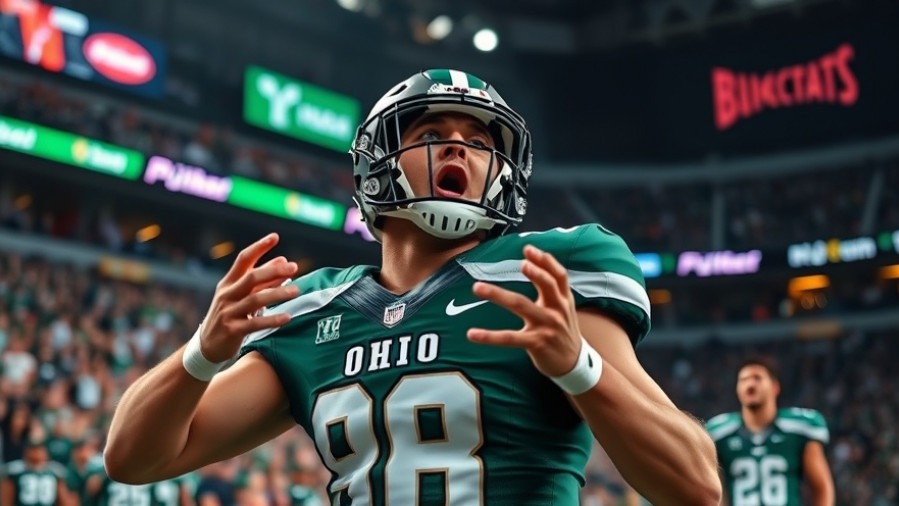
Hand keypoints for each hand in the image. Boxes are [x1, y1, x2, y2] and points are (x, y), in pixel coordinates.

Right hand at [199, 233, 298, 361]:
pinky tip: (287, 317)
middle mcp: (227, 294)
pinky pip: (255, 323)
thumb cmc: (230, 314)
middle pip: (251, 277)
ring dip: (277, 294)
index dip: (259, 247)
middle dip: (274, 271)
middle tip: (294, 267)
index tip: (275, 237)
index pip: (243, 259)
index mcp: (228, 282)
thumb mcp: (242, 295)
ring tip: (296, 291)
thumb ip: (263, 279)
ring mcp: (228, 312)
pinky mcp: (232, 330)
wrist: (208, 345)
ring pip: (255, 299)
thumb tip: (284, 261)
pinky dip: (272, 319)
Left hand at [467, 245, 581, 376]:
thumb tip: (533, 263)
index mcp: (563, 299)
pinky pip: (509, 338)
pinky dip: (489, 336)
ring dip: (498, 294)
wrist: (574, 363)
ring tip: (478, 287)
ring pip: (521, 306)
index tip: (529, 249)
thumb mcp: (564, 308)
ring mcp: (546, 326)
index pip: (558, 276)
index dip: (545, 261)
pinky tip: (473, 334)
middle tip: (520, 263)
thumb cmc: (563, 331)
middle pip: (545, 285)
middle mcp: (556, 310)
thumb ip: (552, 288)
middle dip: (534, 272)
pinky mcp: (536, 343)